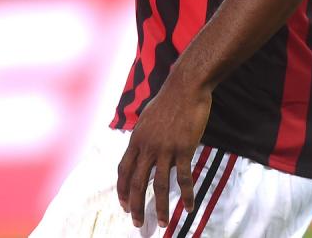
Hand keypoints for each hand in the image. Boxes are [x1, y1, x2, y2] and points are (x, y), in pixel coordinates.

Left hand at [116, 72, 211, 228]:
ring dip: (160, 207)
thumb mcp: (147, 119)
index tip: (123, 205)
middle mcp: (147, 145)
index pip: (124, 170)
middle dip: (135, 205)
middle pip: (137, 182)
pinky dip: (187, 195)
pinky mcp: (183, 148)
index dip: (122, 190)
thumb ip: (143, 137)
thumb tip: (140, 150)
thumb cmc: (168, 102)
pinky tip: (189, 207)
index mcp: (136, 139)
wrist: (185, 87)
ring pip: (160, 185)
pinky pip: (184, 178)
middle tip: (137, 223)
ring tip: (161, 223)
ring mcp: (165, 148)